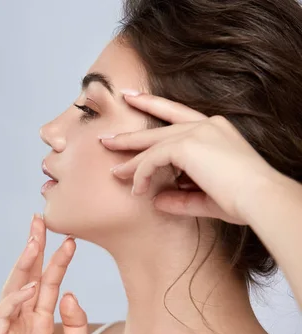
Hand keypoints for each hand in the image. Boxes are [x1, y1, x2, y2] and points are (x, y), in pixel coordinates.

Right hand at [0, 214, 88, 333]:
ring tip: (35, 241)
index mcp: (40, 321)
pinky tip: (32, 285)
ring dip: (23, 264)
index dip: (56, 260)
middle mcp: (22, 321)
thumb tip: (67, 292)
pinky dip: (16, 298)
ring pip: (12, 289)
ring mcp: (8, 331)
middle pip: (25, 277)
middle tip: (40, 221)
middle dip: (32, 249)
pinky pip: (4, 314)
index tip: (70, 240)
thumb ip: (75, 320)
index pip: (47, 283)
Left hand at [101, 92, 278, 224]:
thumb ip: (180, 196)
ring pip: (152, 144)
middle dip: (130, 134)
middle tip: (106, 137)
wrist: (261, 199)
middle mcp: (206, 125)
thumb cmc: (243, 200)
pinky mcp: (187, 145)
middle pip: (159, 125)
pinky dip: (141, 174)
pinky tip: (136, 190)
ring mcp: (196, 132)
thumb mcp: (205, 197)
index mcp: (215, 129)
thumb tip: (155, 199)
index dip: (154, 105)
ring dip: (131, 160)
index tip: (134, 98)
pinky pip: (152, 159)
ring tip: (112, 171)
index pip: (178, 114)